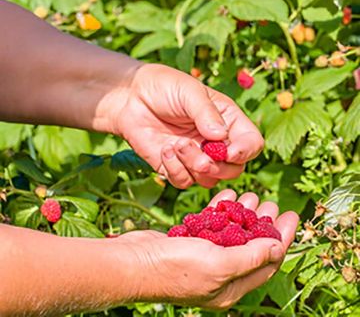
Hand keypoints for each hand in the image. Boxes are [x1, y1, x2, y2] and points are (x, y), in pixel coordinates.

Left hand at [102, 63, 263, 188]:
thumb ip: (206, 113)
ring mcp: (196, 157)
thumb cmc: (164, 86)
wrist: (130, 96)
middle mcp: (216, 142)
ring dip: (193, 166)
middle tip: (200, 157)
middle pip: (234, 169)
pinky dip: (175, 170)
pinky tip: (164, 150)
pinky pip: (184, 181)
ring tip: (175, 144)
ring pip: (209, 179)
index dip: (245, 152)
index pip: (251, 143)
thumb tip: (220, 137)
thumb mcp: (189, 92)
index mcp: (228, 120)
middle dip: (218, 167)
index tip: (228, 151)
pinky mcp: (175, 167)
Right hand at [120, 190, 298, 308]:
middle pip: (251, 247)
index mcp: (231, 288)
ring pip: (232, 234)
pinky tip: (228, 195)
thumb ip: (250, 257)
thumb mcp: (218, 264)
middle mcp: (220, 275)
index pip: (267, 263)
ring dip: (243, 213)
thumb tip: (277, 249)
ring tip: (252, 195)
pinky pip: (212, 226)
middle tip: (271, 202)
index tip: (291, 215)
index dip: (282, 238)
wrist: (133, 263)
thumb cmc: (175, 268)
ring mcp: (204, 259)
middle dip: (264, 223)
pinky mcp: (190, 243)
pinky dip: (221, 211)